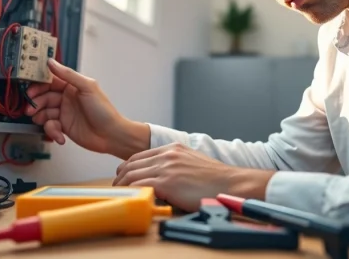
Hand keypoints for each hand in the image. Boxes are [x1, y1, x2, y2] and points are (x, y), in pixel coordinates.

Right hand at [24, 59, 149, 158]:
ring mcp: (65, 113)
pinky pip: (51, 126)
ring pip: (44, 112)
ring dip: (40, 117)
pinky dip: (52, 131)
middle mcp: (67, 98)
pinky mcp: (64, 127)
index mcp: (72, 86)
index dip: (38, 85)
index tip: (30, 90)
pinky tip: (59, 135)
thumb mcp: (87, 87)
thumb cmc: (104, 110)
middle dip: (36, 103)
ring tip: (42, 121)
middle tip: (30, 109)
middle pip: (44, 97)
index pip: (50, 81)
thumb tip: (51, 62)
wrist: (111, 135)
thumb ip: (68, 74)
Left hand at [112, 143, 274, 210]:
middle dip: (121, 177)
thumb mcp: (193, 162)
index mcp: (173, 148)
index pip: (140, 156)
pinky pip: (140, 186)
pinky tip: (131, 199)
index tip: (123, 176)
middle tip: (117, 188)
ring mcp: (166, 167)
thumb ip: (177, 165)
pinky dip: (132, 193)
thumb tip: (167, 177)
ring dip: (122, 186)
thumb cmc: (216, 179)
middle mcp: (167, 155)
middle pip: (132, 164)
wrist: (230, 183)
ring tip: (120, 195)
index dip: (128, 167)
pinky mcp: (167, 182)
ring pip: (132, 175)